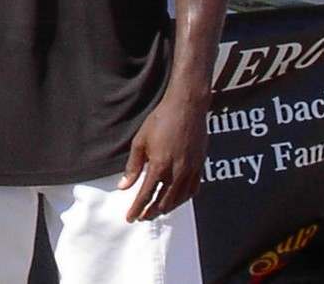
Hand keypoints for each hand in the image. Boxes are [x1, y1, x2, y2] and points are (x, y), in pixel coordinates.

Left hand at [117, 92, 209, 221]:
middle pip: (163, 202)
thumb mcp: (140, 141)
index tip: (130, 217)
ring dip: (166, 208)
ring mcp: (190, 170)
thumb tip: (123, 186)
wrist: (186, 106)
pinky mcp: (200, 166)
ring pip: (178, 199)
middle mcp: (177, 172)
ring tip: (157, 210)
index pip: (145, 195)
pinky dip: (182, 199)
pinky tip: (176, 199)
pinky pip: (193, 190)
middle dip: (151, 212)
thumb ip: (133, 166)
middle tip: (142, 216)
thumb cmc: (161, 120)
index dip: (137, 209)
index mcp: (159, 165)